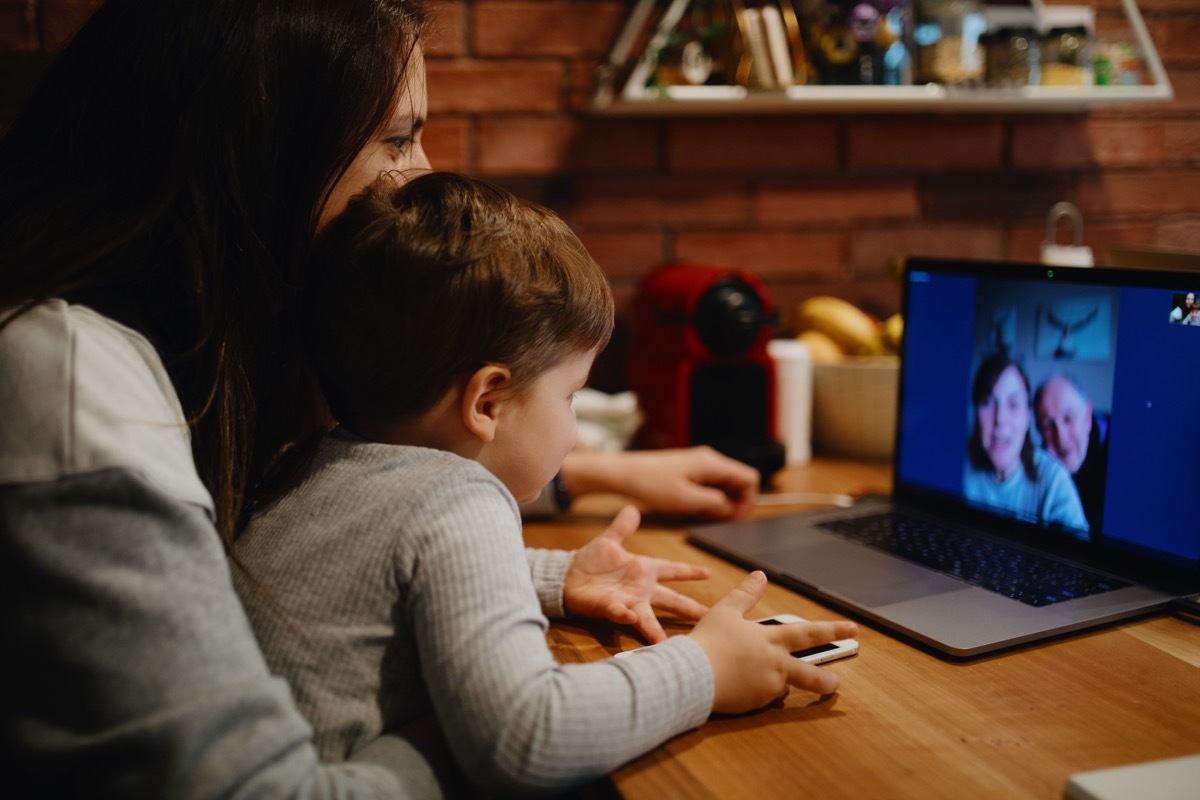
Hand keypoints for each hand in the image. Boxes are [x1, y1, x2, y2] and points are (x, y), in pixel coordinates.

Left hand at [560, 446, 758, 519]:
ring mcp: (699, 463)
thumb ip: (714, 503)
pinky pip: (710, 483)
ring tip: (706, 515)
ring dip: (721, 501)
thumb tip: (730, 508)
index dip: (748, 501)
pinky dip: (709, 497)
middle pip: (738, 480)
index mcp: (712, 463)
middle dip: (735, 502)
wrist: (624, 473)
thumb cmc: (651, 483)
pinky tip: (696, 509)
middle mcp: (709, 459)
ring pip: (724, 483)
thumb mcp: (686, 499)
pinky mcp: (689, 469)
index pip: (749, 478)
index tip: (735, 518)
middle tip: (721, 520)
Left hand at [562, 505, 709, 643]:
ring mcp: (627, 601)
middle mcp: (641, 590)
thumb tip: (632, 509)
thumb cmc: (590, 562)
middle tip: (708, 615)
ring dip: (656, 628)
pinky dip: (625, 614)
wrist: (567, 576)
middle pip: (671, 600)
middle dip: (689, 608)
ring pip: (648, 617)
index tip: (708, 573)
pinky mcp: (610, 608)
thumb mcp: (609, 542)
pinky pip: (620, 612)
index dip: (689, 571)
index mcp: (644, 571)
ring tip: (667, 641)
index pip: (672, 570)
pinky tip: (630, 616)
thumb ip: (622, 527)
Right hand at [688, 571, 857, 714]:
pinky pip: (761, 698)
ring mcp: (766, 688)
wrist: (692, 676)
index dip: (832, 629)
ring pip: (783, 687)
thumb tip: (760, 575)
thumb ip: (745, 595)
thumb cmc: (708, 641)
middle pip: (810, 674)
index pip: (808, 633)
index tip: (853, 628)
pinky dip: (757, 692)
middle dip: (826, 680)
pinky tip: (741, 686)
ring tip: (770, 680)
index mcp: (770, 640)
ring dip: (782, 683)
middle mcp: (775, 665)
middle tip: (836, 683)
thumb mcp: (725, 611)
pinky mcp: (753, 705)